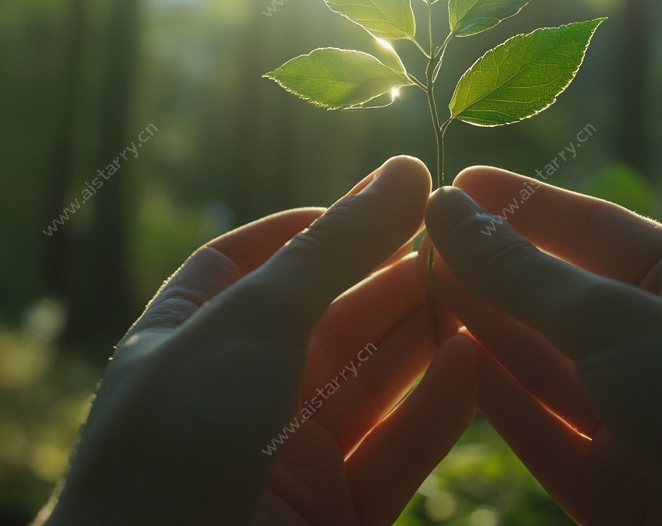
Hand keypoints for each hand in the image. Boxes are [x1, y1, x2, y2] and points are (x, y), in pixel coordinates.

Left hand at [40, 156, 478, 525]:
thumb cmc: (179, 443)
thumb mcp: (252, 320)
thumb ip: (335, 248)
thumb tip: (403, 170)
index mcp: (183, 339)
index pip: (252, 261)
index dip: (318, 228)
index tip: (389, 201)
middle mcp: (233, 394)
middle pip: (327, 318)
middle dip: (390, 277)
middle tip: (461, 238)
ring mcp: (284, 457)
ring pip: (370, 383)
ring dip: (424, 335)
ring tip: (482, 285)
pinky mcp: (333, 513)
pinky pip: (395, 450)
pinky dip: (436, 409)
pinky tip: (474, 361)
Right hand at [426, 167, 661, 525]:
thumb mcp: (624, 326)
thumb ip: (529, 277)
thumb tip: (450, 210)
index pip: (597, 232)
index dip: (526, 206)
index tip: (458, 184)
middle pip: (564, 301)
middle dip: (494, 272)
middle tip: (414, 241)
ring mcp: (645, 423)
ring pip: (548, 369)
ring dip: (485, 333)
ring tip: (415, 293)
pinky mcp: (619, 491)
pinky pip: (547, 435)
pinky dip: (499, 403)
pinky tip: (451, 366)